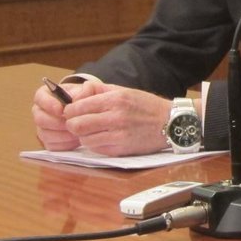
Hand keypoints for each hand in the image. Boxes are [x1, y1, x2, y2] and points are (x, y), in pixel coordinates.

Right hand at [31, 78, 97, 150]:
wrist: (91, 112)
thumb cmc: (87, 97)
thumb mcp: (91, 88)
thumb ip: (87, 88)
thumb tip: (76, 98)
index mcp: (46, 95)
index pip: (39, 98)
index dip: (48, 104)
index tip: (61, 109)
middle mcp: (40, 111)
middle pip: (40, 119)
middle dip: (56, 122)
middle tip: (71, 123)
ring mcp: (43, 127)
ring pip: (45, 134)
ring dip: (62, 134)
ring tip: (76, 132)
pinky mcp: (49, 141)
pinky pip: (52, 145)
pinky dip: (64, 144)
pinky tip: (76, 140)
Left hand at [59, 84, 174, 155]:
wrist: (171, 122)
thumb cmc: (147, 105)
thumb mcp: (125, 91)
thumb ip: (100, 91)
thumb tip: (77, 94)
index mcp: (115, 99)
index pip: (78, 107)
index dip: (69, 111)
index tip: (70, 112)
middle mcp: (116, 117)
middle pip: (76, 125)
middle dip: (72, 124)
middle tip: (75, 123)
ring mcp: (118, 135)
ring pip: (84, 139)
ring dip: (83, 136)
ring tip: (90, 131)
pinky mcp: (121, 149)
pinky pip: (96, 149)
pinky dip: (94, 144)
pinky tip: (101, 138)